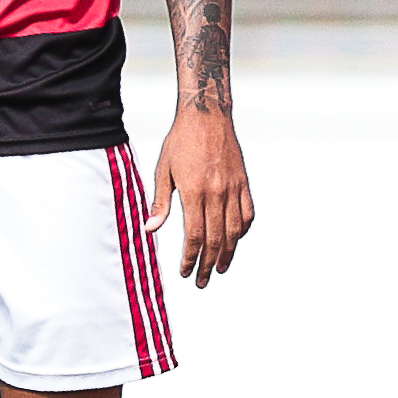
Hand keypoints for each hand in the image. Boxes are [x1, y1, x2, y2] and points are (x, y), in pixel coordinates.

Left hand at [149, 106, 251, 285]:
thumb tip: (150, 230)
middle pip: (215, 238)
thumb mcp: (163, 171)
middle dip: (208, 263)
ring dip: (228, 253)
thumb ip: (160, 203)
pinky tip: (235, 240)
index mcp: (194, 192)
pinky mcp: (244, 183)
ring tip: (219, 268)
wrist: (207, 116)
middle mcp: (217, 193)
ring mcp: (234, 188)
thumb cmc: (179, 143)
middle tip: (202, 280)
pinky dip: (243, 231)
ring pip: (235, 230)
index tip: (185, 272)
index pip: (194, 235)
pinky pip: (248, 214)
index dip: (190, 258)